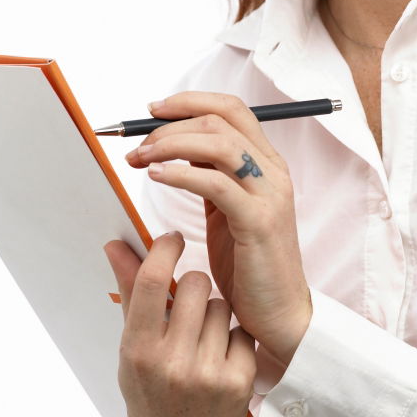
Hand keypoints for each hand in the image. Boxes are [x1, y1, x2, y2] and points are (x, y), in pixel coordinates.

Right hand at [104, 231, 256, 416]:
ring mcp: (207, 373)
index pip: (152, 282)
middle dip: (194, 286)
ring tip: (201, 341)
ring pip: (221, 305)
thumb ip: (131, 293)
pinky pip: (241, 330)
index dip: (165, 249)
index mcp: (139, 351)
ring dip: (213, 314)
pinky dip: (234, 339)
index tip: (173, 239)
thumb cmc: (151, 393)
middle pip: (195, 283)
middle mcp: (171, 362)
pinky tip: (220, 359)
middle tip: (188, 305)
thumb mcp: (132, 349)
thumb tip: (117, 244)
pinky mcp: (238, 381)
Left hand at [126, 92, 312, 365]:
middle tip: (137, 143)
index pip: (232, 109)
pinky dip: (182, 174)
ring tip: (140, 159)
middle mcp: (273, 171)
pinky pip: (216, 184)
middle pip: (222, 120)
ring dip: (171, 144)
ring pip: (220, 143)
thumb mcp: (227, 211)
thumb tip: (175, 147)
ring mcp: (270, 194)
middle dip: (172, 124)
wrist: (280, 314)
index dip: (191, 101)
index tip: (153, 111)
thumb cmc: (250, 265)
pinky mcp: (259, 221)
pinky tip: (157, 177)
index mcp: (267, 163)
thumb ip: (210, 176)